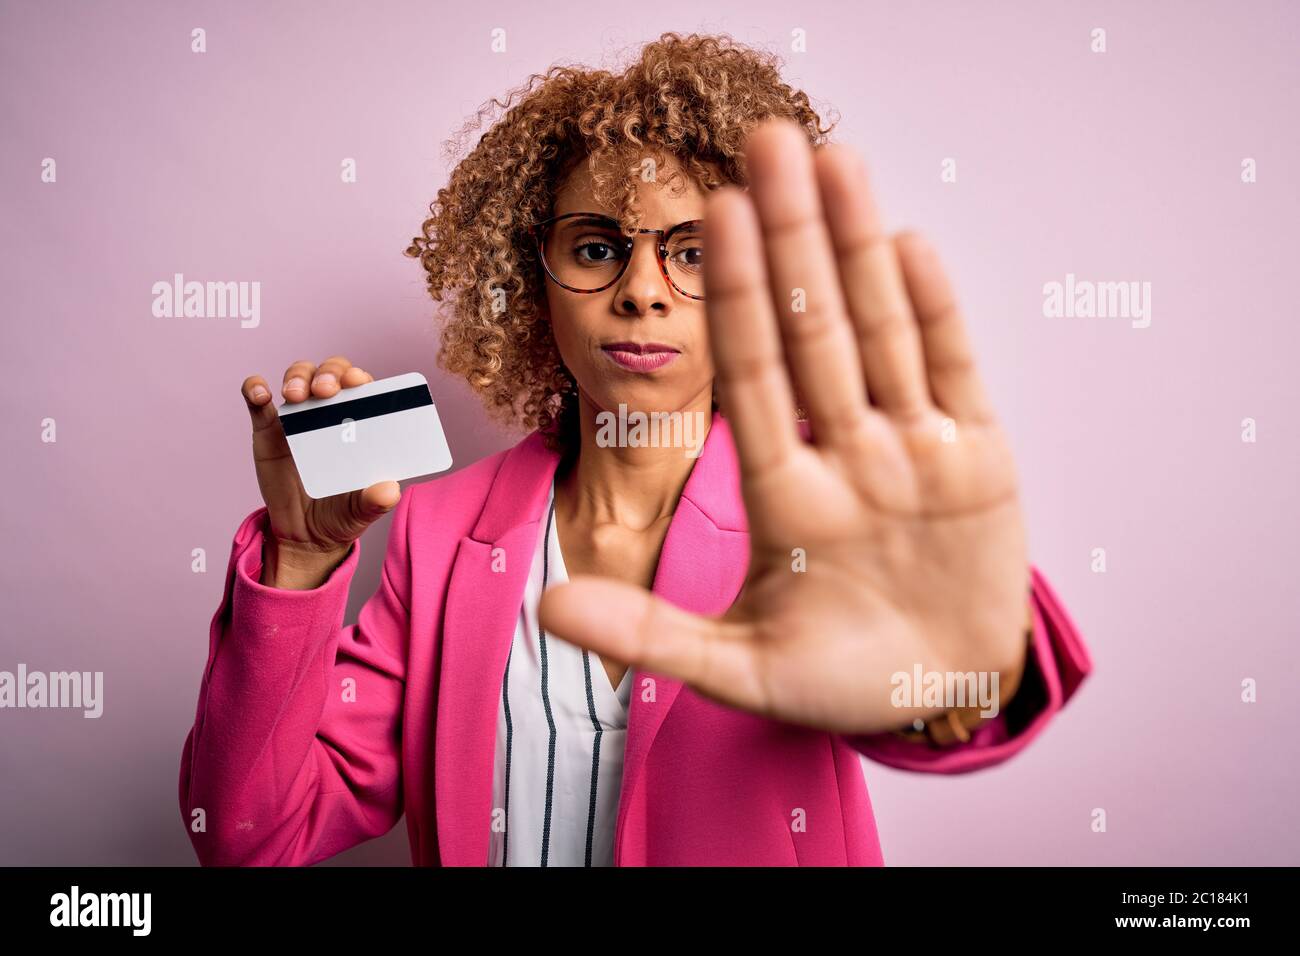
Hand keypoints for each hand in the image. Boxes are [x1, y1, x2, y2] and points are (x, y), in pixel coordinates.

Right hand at [242, 356, 400, 582]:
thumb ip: (376, 501)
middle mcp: (331, 412)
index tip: (357, 382)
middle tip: (325, 390)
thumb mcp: (362, 510)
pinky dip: (255, 388)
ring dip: (298, 377)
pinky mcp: (268, 429)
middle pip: (331, 373)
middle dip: (329, 373)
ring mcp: (299, 418)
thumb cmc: (342, 513)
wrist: (305, 535)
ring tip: (296, 395)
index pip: (363, 388)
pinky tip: (260, 394)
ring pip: (298, 377)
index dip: (360, 378)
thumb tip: (390, 490)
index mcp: (359, 423)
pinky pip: (257, 400)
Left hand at [538, 118, 1028, 735]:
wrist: (940, 700)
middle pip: (813, 328)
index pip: (752, 373)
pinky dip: (934, 312)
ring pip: (881, 329)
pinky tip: (906, 244)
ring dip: (859, 247)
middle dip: (790, 238)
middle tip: (769, 141)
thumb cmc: (841, 684)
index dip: (734, 294)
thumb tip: (548, 608)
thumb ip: (650, 636)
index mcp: (783, 491)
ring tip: (836, 162)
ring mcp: (910, 448)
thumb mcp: (742, 672)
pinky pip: (952, 371)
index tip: (711, 213)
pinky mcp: (978, 458)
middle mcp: (843, 452)